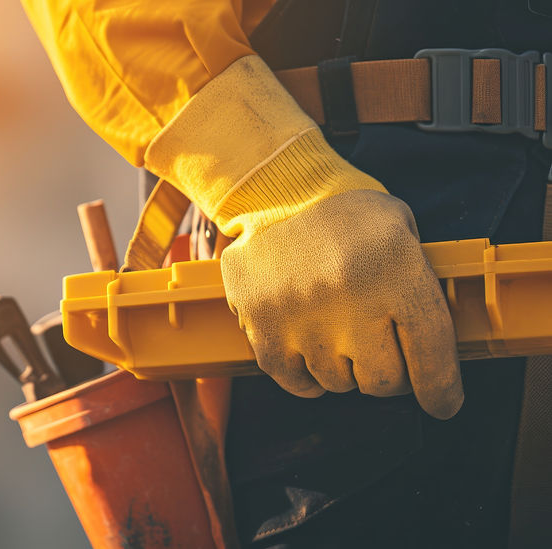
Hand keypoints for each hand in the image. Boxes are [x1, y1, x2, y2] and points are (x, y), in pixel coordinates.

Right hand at [220, 190, 462, 418]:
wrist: (278, 195)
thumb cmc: (350, 220)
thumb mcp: (404, 233)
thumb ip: (423, 290)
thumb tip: (434, 361)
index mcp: (396, 270)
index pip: (432, 354)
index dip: (441, 388)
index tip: (442, 404)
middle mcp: (350, 298)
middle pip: (383, 380)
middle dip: (385, 370)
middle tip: (375, 345)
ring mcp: (302, 317)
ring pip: (338, 383)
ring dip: (342, 367)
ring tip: (335, 330)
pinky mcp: (264, 327)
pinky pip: (296, 381)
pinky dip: (306, 375)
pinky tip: (310, 348)